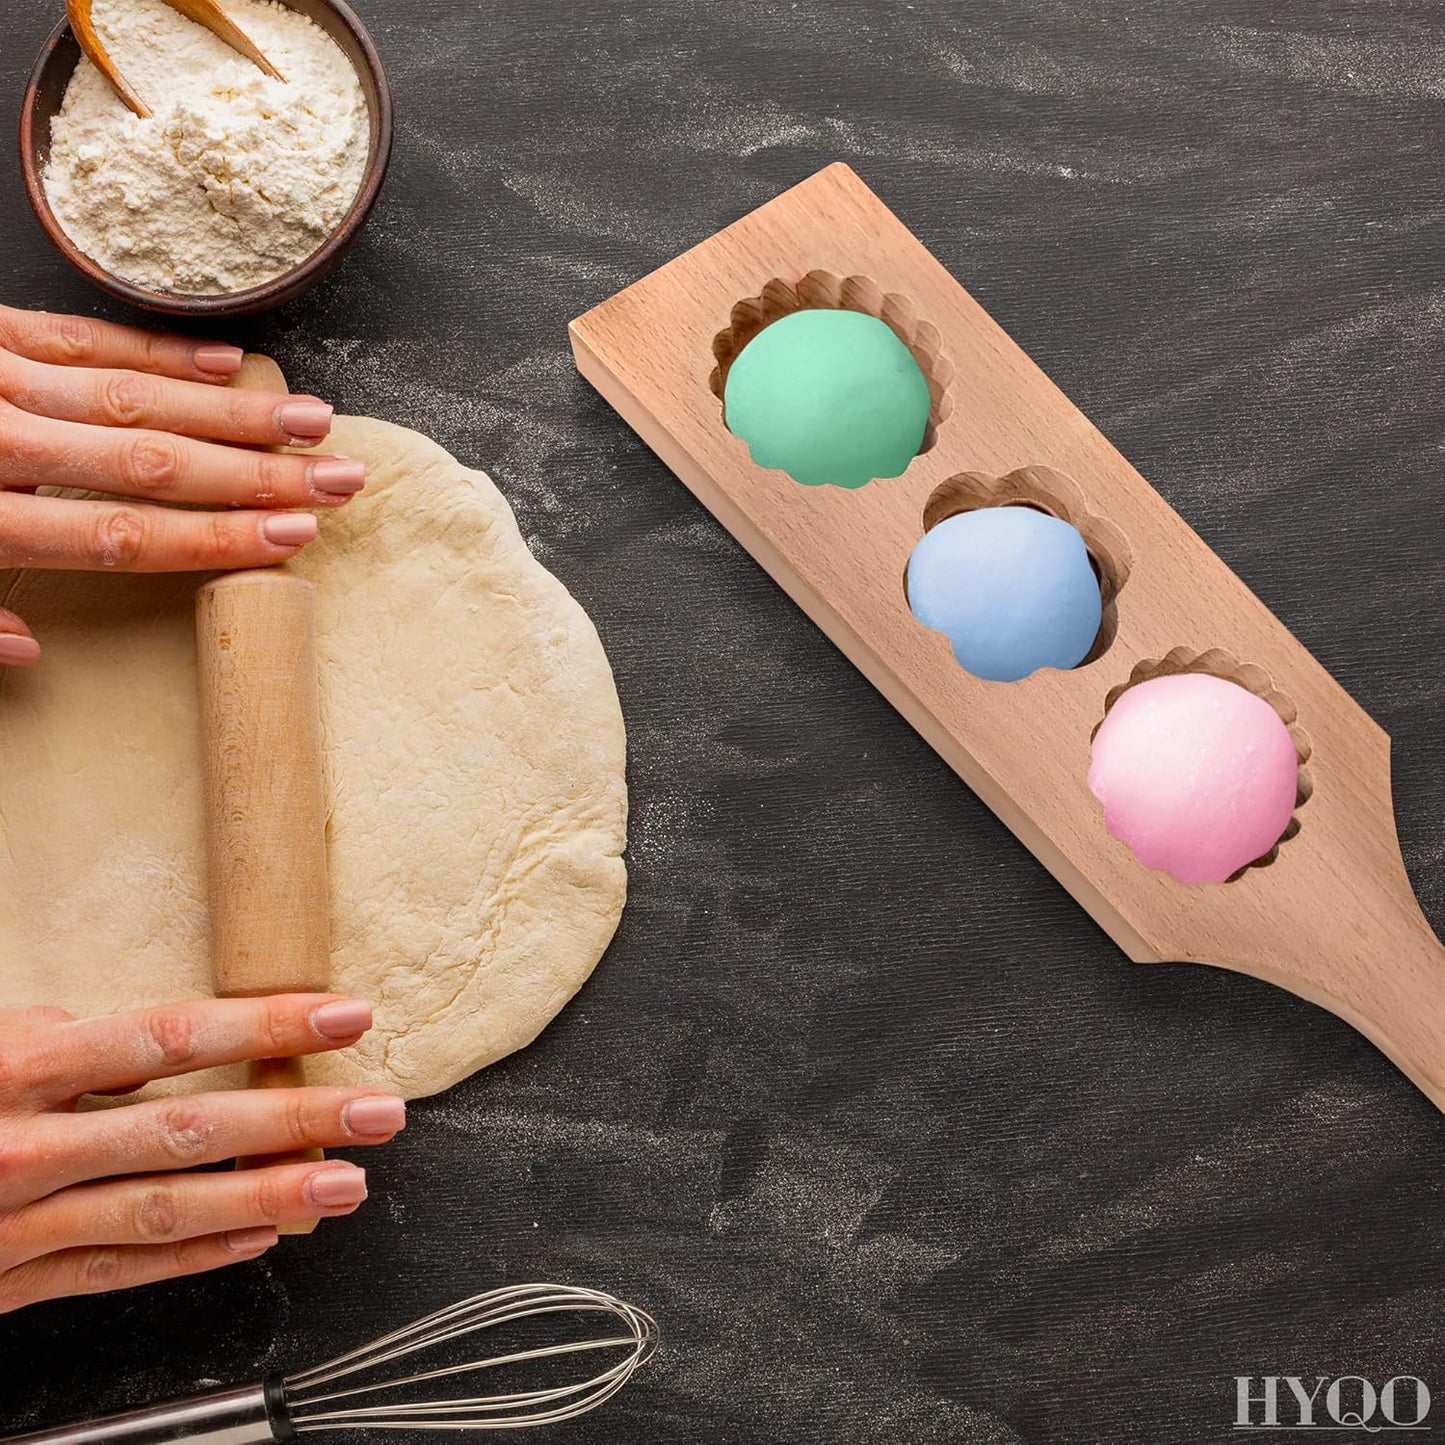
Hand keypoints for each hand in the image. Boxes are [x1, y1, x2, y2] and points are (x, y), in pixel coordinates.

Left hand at [0, 304, 365, 666]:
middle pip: (154, 465)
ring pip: (135, 397)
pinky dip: (159, 348)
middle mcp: (0, 444)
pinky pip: (81, 333)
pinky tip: (226, 362)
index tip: (295, 535)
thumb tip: (34, 650)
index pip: (125, 536)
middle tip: (338, 476)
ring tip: (311, 420)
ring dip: (233, 411)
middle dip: (260, 474)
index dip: (219, 538)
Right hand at [0, 995, 403, 1311]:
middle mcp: (24, 1147)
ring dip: (267, 1197)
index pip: (167, 1037)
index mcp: (19, 1069)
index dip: (265, 1021)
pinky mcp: (12, 1283)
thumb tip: (169, 1044)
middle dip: (295, 1118)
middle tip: (381, 1110)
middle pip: (186, 1130)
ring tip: (348, 1182)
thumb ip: (65, 1039)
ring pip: (164, 1212)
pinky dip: (196, 1259)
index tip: (346, 1013)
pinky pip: (117, 1271)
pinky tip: (263, 1241)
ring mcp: (18, 1224)